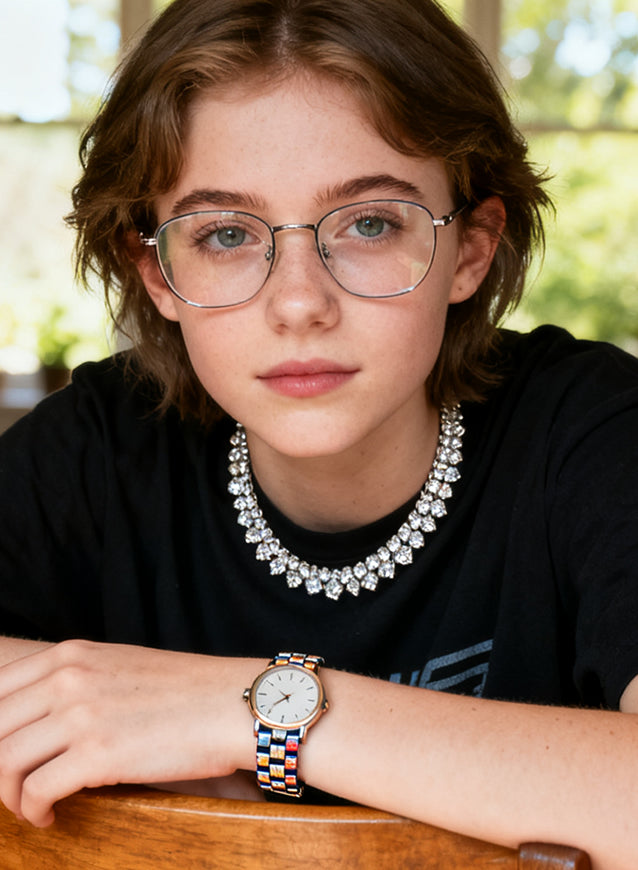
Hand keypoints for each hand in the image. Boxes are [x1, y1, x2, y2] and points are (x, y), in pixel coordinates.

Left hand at [0, 639, 257, 826]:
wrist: (233, 704)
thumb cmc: (185, 690)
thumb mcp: (119, 666)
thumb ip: (75, 682)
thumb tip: (39, 721)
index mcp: (70, 654)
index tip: (2, 755)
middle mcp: (67, 678)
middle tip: (12, 786)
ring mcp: (80, 715)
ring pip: (3, 761)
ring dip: (9, 794)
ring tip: (31, 805)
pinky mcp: (97, 755)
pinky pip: (34, 791)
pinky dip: (33, 811)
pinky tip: (50, 816)